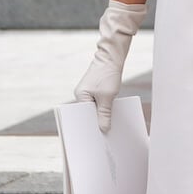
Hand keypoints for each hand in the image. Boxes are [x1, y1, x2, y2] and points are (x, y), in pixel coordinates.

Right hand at [73, 0, 146, 131]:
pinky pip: (98, 103)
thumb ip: (104, 113)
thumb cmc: (108, 74)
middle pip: (87, 114)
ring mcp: (88, 92)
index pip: (82, 117)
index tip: (95, 137)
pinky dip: (104, 108)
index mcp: (80, 97)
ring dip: (101, 115)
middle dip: (95, 122)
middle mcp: (81, 95)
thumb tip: (103, 129)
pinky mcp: (95, 89)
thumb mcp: (108, 96)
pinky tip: (111, 115)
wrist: (112, 56)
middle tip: (103, 135)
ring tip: (108, 127)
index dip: (89, 126)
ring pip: (94, 108)